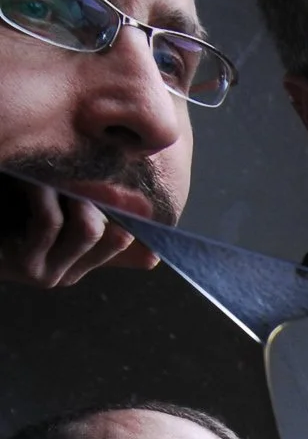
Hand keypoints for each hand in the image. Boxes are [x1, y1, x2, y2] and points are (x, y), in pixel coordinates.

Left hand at [0, 182, 160, 285]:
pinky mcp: (24, 266)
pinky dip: (46, 193)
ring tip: (51, 167)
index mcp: (76, 266)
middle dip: (98, 195)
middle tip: (80, 163)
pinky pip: (52, 221)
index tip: (119, 178)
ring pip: (90, 227)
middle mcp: (65, 275)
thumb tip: (151, 254)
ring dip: (72, 189)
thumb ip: (89, 225)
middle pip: (113, 234)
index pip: (124, 241)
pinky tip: (31, 177)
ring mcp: (46, 273)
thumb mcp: (47, 219)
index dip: (128, 211)